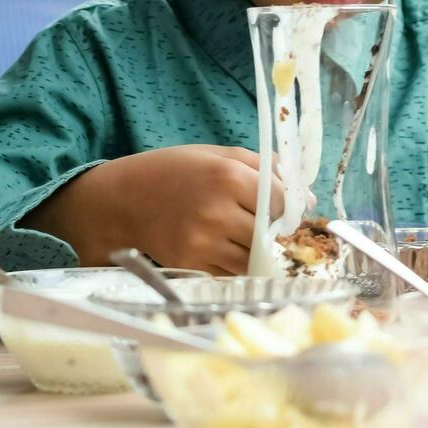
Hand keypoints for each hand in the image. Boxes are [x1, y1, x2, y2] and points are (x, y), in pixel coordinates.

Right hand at [23, 145, 283, 274]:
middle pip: (270, 233)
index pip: (280, 201)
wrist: (120, 200)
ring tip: (247, 235)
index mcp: (228, 176)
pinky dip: (236, 263)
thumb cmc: (175, 170)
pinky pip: (231, 272)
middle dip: (276, 231)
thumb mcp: (219, 154)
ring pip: (253, 258)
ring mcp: (203, 243)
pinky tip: (227, 247)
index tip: (284, 207)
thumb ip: (266, 169)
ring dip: (258, 251)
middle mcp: (217, 212)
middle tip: (270, 225)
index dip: (287, 206)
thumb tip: (307, 197)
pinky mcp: (191, 265)